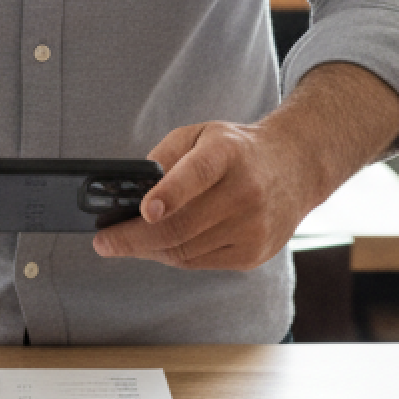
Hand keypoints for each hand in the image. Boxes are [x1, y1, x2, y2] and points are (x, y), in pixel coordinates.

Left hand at [91, 63, 398, 270]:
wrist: (295, 167)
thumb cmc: (236, 149)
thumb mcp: (201, 135)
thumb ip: (165, 157)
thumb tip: (127, 192)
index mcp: (230, 152)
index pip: (199, 174)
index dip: (171, 193)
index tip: (144, 209)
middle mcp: (247, 191)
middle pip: (183, 225)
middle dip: (135, 238)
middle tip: (103, 242)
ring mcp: (254, 227)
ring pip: (186, 250)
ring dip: (149, 250)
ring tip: (123, 243)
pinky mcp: (255, 253)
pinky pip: (200, 263)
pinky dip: (172, 256)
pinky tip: (156, 247)